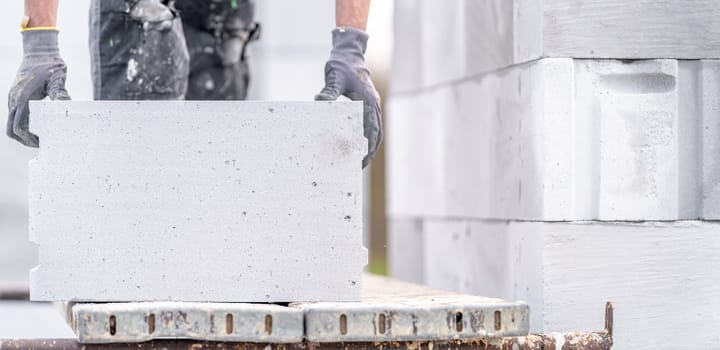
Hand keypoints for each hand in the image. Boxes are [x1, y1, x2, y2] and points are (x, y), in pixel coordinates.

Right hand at [7, 30, 69, 146]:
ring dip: (22, 133)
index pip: (18, 126)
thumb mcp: (57, 78)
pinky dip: (22, 124)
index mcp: (22, 97)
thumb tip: (66, 104)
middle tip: (42, 144)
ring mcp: (13, 97)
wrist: (38, 50)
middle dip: (25, 140)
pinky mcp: (16, 96)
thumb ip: (59, 92)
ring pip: (11, 122)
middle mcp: (14, 99)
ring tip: (40, 137)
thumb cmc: (50, 63)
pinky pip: (15, 115)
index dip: (28, 139)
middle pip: (12, 129)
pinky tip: (38, 125)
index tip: (42, 143)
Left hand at [316, 27, 381, 168]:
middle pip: (376, 134)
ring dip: (370, 146)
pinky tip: (358, 144)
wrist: (350, 54)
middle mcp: (374, 104)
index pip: (370, 130)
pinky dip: (368, 136)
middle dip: (369, 151)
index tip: (361, 160)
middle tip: (359, 166)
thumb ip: (328, 92)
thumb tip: (319, 100)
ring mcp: (373, 104)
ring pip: (376, 131)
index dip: (367, 147)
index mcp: (368, 101)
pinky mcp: (369, 103)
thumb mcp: (334, 78)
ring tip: (361, 160)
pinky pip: (372, 124)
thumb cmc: (342, 66)